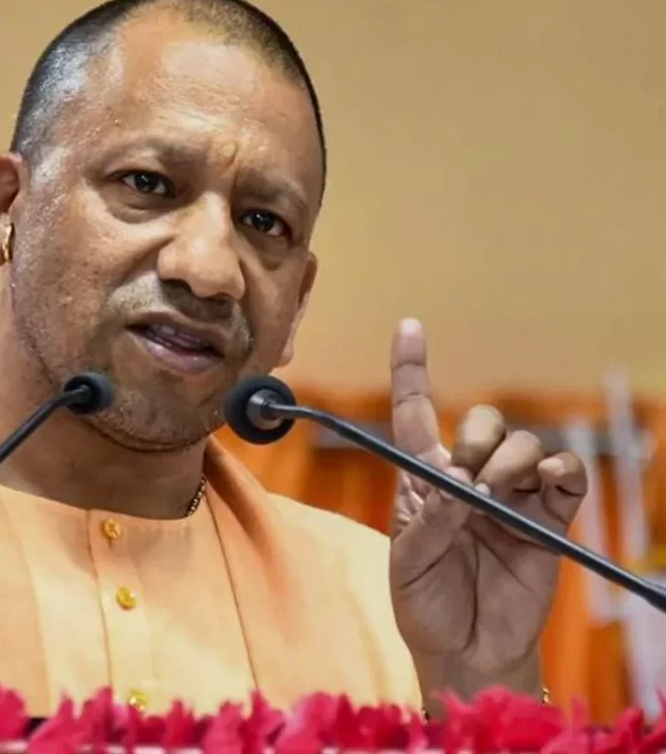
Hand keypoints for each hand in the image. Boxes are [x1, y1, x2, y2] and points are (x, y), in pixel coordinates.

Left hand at [387, 319, 587, 708]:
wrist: (465, 648)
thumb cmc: (424, 602)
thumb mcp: (409, 562)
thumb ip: (430, 519)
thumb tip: (458, 480)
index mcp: (424, 479)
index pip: (415, 412)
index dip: (411, 369)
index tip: (409, 326)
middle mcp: (469, 477)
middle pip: (482, 420)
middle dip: (477, 437)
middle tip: (468, 479)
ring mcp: (511, 495)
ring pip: (525, 443)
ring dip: (512, 459)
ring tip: (497, 497)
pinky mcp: (548, 518)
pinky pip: (566, 478)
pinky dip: (561, 474)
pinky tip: (546, 488)